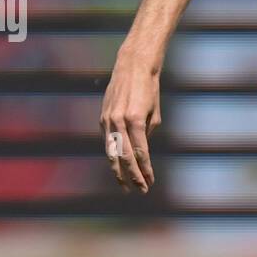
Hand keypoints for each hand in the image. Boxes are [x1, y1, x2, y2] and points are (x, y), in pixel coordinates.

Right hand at [100, 53, 161, 192]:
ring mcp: (108, 120)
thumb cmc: (149, 90)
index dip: (145, 170)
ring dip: (118, 171)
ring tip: (125, 186)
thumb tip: (140, 154)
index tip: (151, 183)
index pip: (140, 153)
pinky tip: (119, 167)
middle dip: (133, 176)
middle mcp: (119, 121)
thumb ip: (147, 134)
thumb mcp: (154, 113)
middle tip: (140, 190)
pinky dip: (113, 155)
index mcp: (135, 120)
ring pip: (111, 152)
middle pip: (124, 157)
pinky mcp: (102, 118)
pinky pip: (108, 142)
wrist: (132, 66)